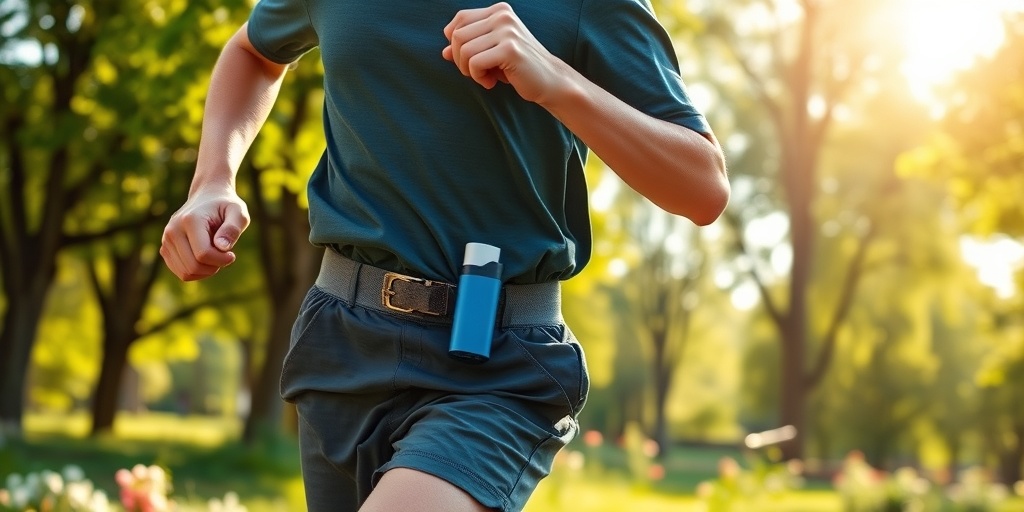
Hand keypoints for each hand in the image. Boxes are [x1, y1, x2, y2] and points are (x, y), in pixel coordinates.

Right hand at [160, 188, 249, 280]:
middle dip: (214, 267)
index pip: (203, 254)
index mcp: (190, 220)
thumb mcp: (238, 212)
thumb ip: (233, 228)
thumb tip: (222, 247)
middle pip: (193, 266)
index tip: (232, 254)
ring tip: (215, 256)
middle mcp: (173, 230)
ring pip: (186, 273)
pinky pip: (181, 273)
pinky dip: (197, 272)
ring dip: (206, 271)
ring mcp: (166, 240)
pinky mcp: (165, 248)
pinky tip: (206, 259)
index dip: (222, 260)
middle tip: (225, 256)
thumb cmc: (226, 206)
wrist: (207, 196)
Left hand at [442, 2, 568, 104]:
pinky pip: (474, 63)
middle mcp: (503, 16)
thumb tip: (444, 52)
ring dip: (469, 70)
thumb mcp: (490, 54)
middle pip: (457, 35)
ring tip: (486, 78)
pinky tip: (491, 82)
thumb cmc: (518, 68)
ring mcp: (507, 31)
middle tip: (476, 73)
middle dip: (460, 60)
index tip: (470, 60)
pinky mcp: (509, 49)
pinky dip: (478, 77)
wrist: (550, 81)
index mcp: (499, 11)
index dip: (455, 42)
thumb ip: (468, 49)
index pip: (459, 19)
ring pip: (464, 50)